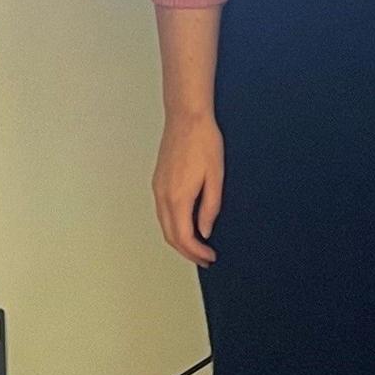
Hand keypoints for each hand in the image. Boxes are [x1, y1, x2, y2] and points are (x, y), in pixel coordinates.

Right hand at [152, 114, 224, 265]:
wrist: (187, 117)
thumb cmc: (203, 141)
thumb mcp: (216, 177)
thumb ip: (210, 208)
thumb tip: (205, 230)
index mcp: (178, 197)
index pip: (183, 237)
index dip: (196, 252)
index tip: (209, 257)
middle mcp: (163, 195)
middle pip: (170, 235)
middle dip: (187, 251)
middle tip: (204, 258)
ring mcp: (158, 187)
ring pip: (164, 224)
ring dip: (179, 239)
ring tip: (197, 245)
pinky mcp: (158, 181)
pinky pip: (162, 212)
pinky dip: (173, 225)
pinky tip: (186, 224)